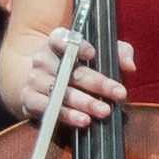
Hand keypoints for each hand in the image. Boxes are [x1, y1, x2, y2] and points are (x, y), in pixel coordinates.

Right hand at [2, 25, 130, 129]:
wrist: (43, 83)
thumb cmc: (78, 66)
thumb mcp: (100, 53)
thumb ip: (119, 52)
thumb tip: (129, 65)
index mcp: (56, 41)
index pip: (62, 38)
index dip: (77, 45)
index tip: (93, 54)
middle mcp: (42, 58)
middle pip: (70, 70)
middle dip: (97, 83)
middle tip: (119, 93)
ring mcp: (34, 79)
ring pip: (61, 92)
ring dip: (84, 103)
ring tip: (104, 111)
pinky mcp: (29, 99)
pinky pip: (49, 109)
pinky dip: (68, 116)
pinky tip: (83, 120)